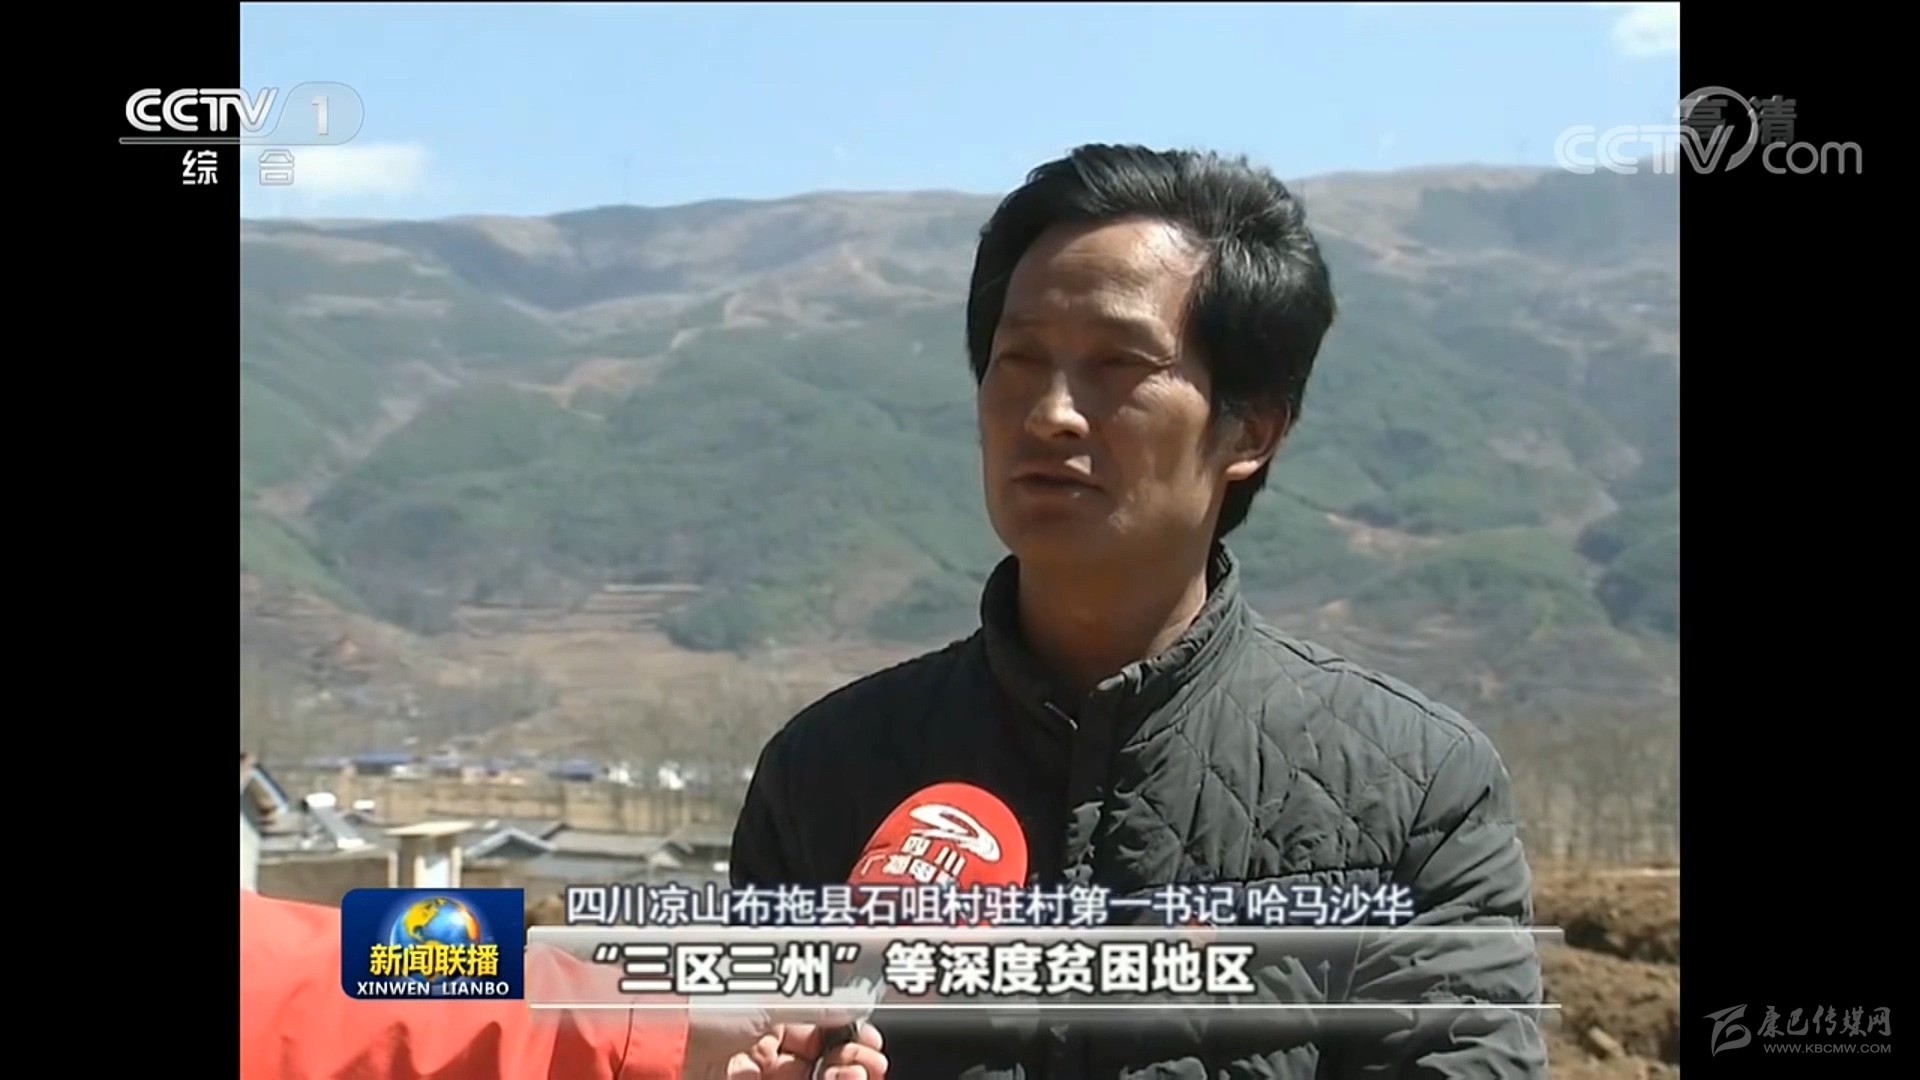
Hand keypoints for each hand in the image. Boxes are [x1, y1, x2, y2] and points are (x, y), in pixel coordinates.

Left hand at [685, 1011, 886, 1079]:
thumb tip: (856, 997)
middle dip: (847, 1056)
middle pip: (813, 1051)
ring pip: (803, 1074)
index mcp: (760, 1000)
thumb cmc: (701, 1004)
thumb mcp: (769, 996)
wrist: (651, 1041)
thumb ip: (817, 1001)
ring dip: (836, 1073)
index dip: (844, 1029)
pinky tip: (837, 1079)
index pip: (814, 1019)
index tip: (869, 1041)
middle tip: (870, 1063)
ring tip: (857, 1073)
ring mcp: (746, 1066)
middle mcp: (754, 1033)